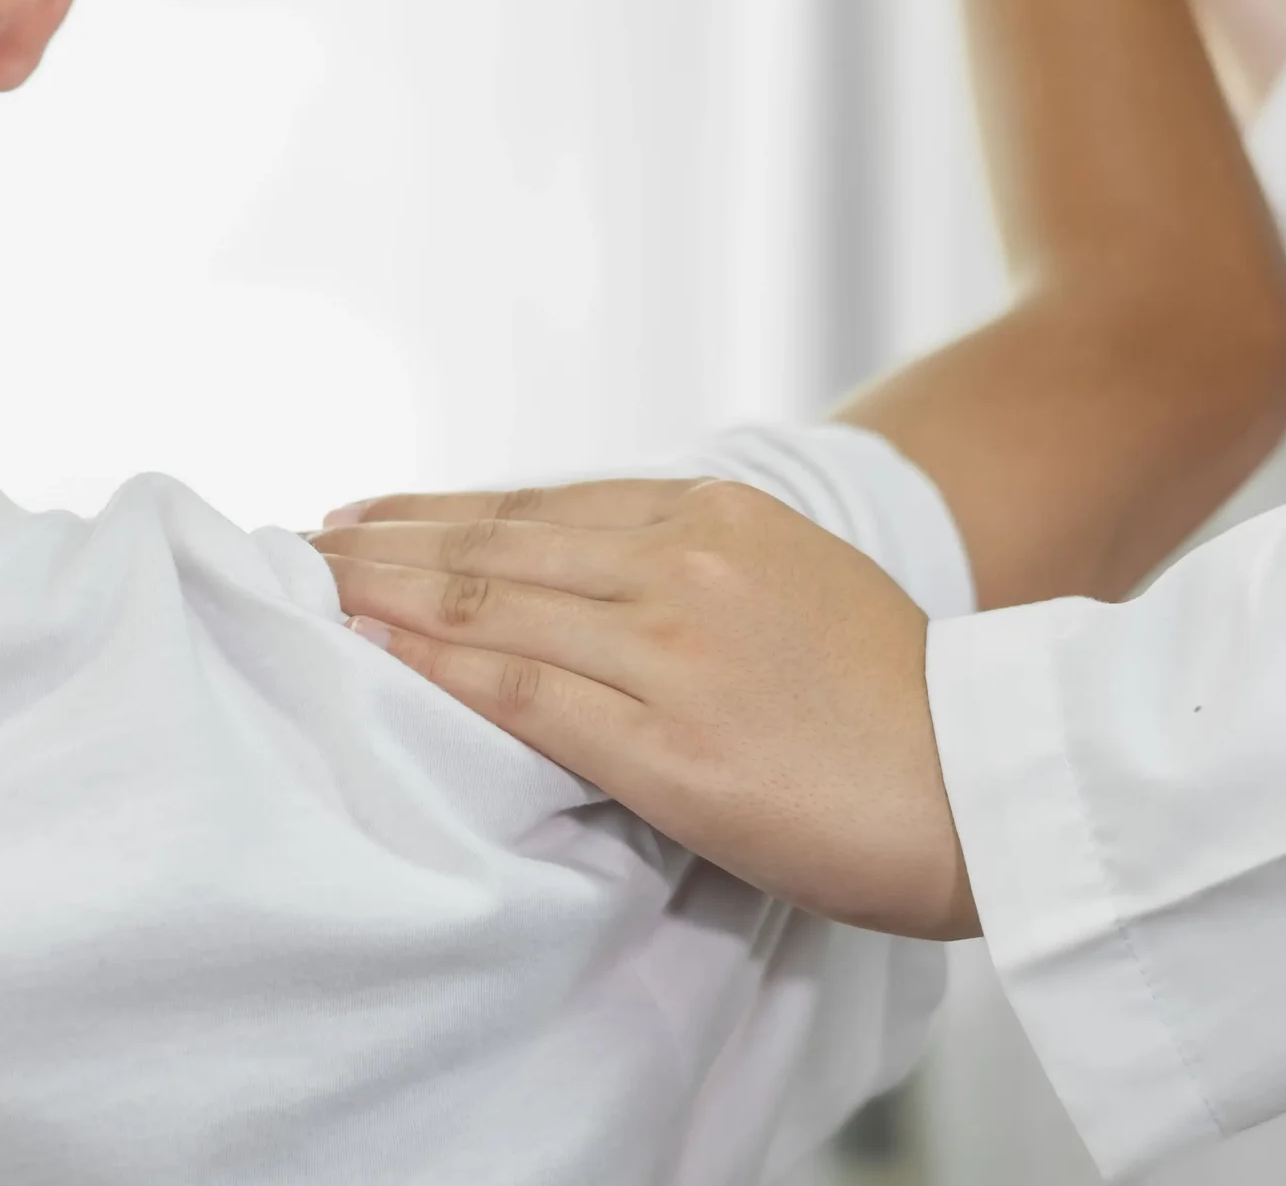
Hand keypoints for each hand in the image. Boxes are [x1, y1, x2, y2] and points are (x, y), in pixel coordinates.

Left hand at [314, 479, 979, 942]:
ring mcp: (672, 648)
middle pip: (496, 542)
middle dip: (386, 540)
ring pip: (490, 605)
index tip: (367, 515)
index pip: (540, 504)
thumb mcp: (796, 581)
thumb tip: (598, 572)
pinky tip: (373, 654)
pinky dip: (433, 668)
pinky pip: (520, 693)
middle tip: (304, 541)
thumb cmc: (894, 697)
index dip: (439, 510)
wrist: (981, 780)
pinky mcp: (667, 744)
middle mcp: (685, 561)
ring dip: (385, 594)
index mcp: (718, 515)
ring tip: (311, 591)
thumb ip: (699, 564)